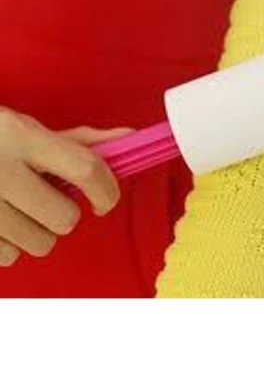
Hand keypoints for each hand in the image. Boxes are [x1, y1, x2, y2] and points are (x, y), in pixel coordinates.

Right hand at [0, 107, 132, 266]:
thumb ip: (79, 140)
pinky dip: (9, 243)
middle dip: (63, 212)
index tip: (104, 199)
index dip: (106, 189)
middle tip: (45, 198)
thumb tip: (128, 139)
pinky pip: (8, 256)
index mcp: (22, 138)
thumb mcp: (28, 130)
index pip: (85, 168)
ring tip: (16, 207)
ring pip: (38, 243)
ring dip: (36, 230)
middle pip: (63, 218)